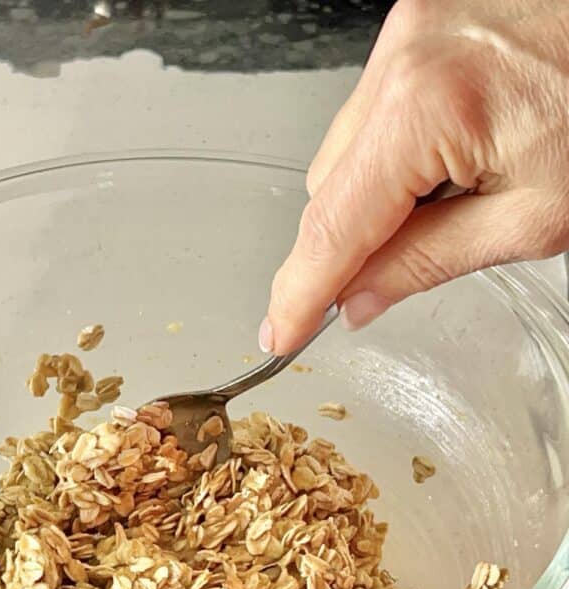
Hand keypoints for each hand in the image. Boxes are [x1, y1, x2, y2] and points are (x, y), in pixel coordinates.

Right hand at [259, 0, 568, 353]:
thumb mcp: (532, 217)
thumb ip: (430, 262)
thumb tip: (358, 299)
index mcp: (423, 108)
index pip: (333, 226)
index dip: (300, 292)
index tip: (280, 333)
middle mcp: (400, 59)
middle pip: (327, 189)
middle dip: (351, 241)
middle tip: (398, 270)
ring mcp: (405, 35)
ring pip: (345, 152)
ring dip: (376, 195)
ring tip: (453, 194)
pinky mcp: (417, 27)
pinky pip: (373, 114)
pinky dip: (395, 152)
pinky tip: (449, 157)